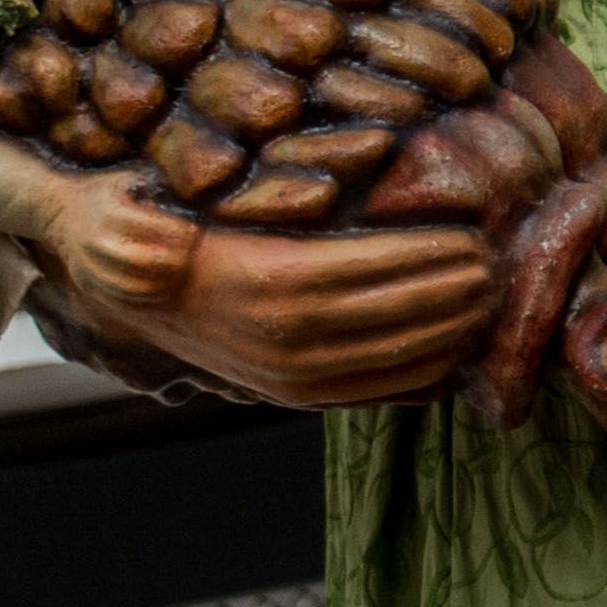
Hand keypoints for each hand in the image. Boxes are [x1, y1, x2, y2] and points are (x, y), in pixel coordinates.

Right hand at [46, 185, 206, 316]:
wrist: (57, 210)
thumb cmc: (103, 191)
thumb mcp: (126, 177)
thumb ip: (155, 185)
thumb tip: (191, 196)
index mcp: (109, 212)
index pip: (152, 227)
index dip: (179, 233)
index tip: (194, 231)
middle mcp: (96, 240)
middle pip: (143, 260)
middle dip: (174, 260)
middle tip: (190, 254)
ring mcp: (89, 265)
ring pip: (131, 285)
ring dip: (161, 283)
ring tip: (177, 272)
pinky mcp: (86, 282)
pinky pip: (118, 298)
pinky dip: (143, 297)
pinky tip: (159, 287)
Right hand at [56, 196, 502, 408]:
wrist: (105, 279)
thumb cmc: (134, 221)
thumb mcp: (128, 213)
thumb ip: (152, 230)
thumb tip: (169, 247)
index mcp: (242, 287)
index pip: (349, 276)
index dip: (416, 261)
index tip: (470, 239)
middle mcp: (268, 342)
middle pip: (381, 321)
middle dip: (448, 297)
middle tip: (501, 265)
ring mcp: (281, 375)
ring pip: (384, 361)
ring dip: (445, 335)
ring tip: (492, 299)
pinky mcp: (289, 391)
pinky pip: (369, 394)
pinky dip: (420, 377)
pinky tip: (457, 354)